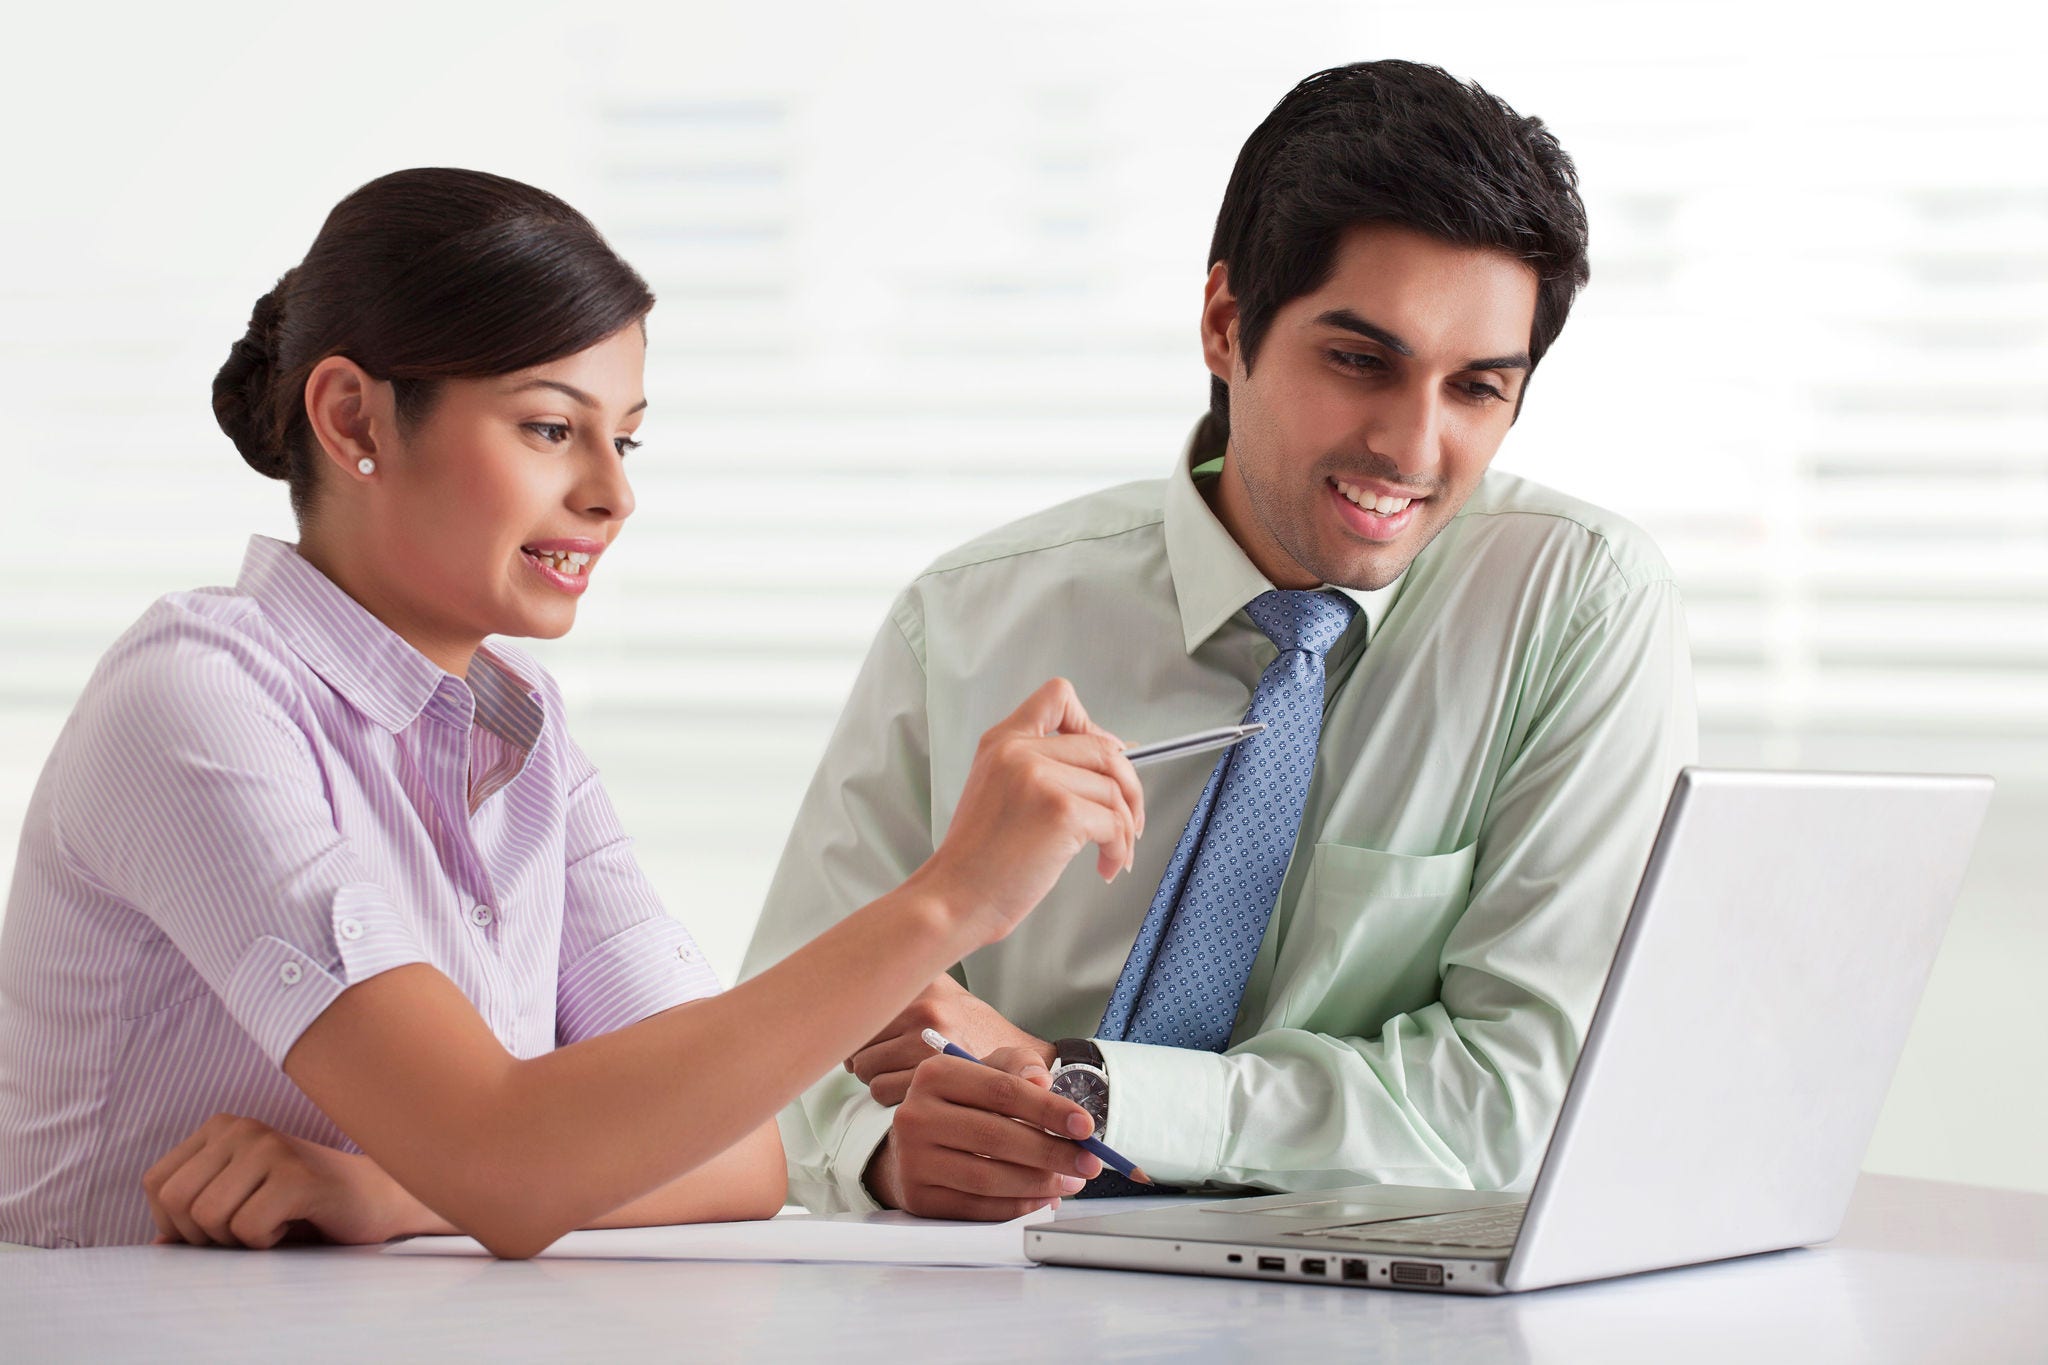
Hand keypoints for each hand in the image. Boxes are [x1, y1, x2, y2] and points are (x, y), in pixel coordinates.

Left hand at [142, 1113, 440, 1248]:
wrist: (375, 1200)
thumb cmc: (301, 1206)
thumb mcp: (239, 1202)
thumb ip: (196, 1217)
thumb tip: (157, 1246)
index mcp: (221, 1127)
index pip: (157, 1184)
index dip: (177, 1223)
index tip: (221, 1226)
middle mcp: (242, 1128)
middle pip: (177, 1202)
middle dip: (205, 1235)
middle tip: (248, 1229)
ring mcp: (271, 1147)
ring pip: (208, 1217)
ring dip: (237, 1240)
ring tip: (273, 1223)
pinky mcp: (297, 1176)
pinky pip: (248, 1228)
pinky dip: (267, 1242)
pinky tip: (294, 1224)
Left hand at [846, 976, 1054, 1105]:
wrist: (1020, 1064)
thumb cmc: (972, 1033)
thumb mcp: (945, 994)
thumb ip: (905, 984)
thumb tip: (848, 982)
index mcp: (924, 979)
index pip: (861, 1001)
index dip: (864, 1028)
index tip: (876, 1039)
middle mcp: (924, 1002)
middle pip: (858, 1036)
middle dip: (867, 1055)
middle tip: (889, 1063)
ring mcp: (926, 1036)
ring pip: (865, 1066)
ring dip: (877, 1077)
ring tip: (902, 1076)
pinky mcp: (928, 1072)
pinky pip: (881, 1089)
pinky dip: (890, 1096)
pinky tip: (911, 1092)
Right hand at [863, 1047, 1102, 1220]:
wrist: (920, 1140)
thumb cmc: (965, 1103)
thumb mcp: (989, 1070)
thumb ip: (1018, 1066)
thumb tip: (1041, 1081)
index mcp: (935, 1074)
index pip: (1002, 1091)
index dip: (1049, 1109)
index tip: (1085, 1126)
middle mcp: (914, 1115)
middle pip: (996, 1137)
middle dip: (1052, 1152)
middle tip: (1088, 1162)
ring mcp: (912, 1159)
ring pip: (988, 1177)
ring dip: (1039, 1183)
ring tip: (1070, 1181)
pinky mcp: (917, 1196)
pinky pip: (977, 1208)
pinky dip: (1017, 1206)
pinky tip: (1042, 1198)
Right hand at [911, 678, 1145, 948]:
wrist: (954, 898)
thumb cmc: (978, 859)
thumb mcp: (998, 790)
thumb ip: (1043, 767)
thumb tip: (1115, 755)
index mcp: (1002, 741)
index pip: (1058, 696)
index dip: (1092, 723)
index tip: (1103, 759)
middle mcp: (1020, 751)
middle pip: (1103, 747)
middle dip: (1129, 786)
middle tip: (1128, 819)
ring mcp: (1040, 779)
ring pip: (1113, 789)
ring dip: (1125, 827)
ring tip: (1115, 853)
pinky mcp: (1061, 812)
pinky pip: (1114, 823)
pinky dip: (1119, 849)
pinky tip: (1107, 865)